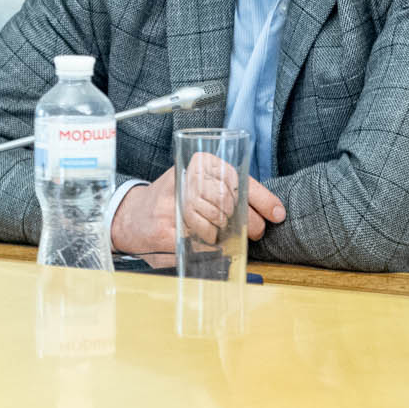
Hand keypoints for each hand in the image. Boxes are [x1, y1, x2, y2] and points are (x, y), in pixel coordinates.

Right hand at [109, 157, 285, 254]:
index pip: (235, 176)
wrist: (131, 218)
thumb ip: (227, 191)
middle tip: (254, 231)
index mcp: (196, 163)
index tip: (277, 213)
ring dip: (224, 232)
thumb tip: (266, 213)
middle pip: (228, 199)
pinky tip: (203, 240)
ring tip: (220, 233)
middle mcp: (183, 180)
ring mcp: (171, 205)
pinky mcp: (164, 230)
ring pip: (214, 220)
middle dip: (248, 220)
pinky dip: (206, 244)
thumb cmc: (172, 202)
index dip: (261, 197)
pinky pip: (198, 240)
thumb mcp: (198, 185)